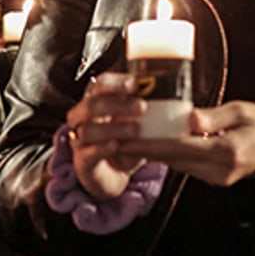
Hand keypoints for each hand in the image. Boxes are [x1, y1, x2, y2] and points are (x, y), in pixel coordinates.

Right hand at [64, 72, 148, 200]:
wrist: (116, 173)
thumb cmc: (127, 139)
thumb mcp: (139, 120)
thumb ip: (148, 104)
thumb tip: (174, 89)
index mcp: (98, 101)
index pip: (100, 84)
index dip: (116, 82)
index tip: (136, 84)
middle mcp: (84, 118)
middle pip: (91, 104)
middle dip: (117, 103)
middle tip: (142, 107)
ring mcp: (80, 141)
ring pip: (87, 129)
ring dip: (112, 127)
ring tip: (135, 130)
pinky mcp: (82, 162)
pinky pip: (87, 153)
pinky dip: (101, 148)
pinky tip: (116, 145)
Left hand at [129, 100, 254, 186]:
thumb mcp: (243, 110)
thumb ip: (215, 116)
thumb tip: (190, 119)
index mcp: (227, 151)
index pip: (180, 148)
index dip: (151, 145)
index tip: (127, 140)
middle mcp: (219, 169)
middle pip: (174, 160)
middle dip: (146, 150)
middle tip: (119, 139)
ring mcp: (216, 178)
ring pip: (178, 165)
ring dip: (156, 154)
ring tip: (132, 141)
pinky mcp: (213, 180)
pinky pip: (186, 167)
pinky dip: (170, 157)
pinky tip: (158, 146)